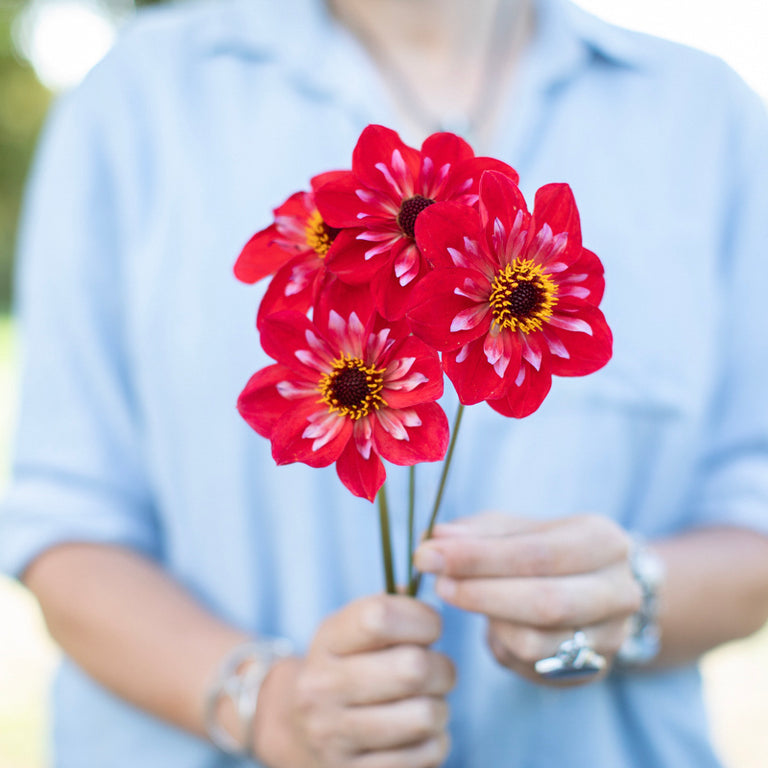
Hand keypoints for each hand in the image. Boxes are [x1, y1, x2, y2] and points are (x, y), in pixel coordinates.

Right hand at [253, 594, 454, 767]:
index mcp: (327, 641)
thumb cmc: (346, 666)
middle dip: (441, 667)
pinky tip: (417, 734)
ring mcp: (334, 737)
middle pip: (413, 669)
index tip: (430, 628)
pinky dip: (434, 742)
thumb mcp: (353, 630)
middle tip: (436, 670)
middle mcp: (322, 688)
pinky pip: (425, 756)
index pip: (380, 617)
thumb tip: (439, 592)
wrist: (297, 729)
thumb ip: (393, 608)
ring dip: (440, 707)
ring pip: (425, 715)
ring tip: (426, 702)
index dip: (422, 619)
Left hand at [413, 513, 641, 685]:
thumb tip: (432, 540)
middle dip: (481, 593)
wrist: (598, 589)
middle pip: (544, 602)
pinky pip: (533, 666)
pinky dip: (502, 644)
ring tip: (461, 595)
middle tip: (438, 582)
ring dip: (488, 620)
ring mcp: (611, 636)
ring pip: (536, 641)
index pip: (536, 553)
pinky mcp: (593, 671)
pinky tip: (491, 623)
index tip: (429, 556)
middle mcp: (618, 591)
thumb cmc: (546, 550)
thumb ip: (475, 533)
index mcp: (603, 541)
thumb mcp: (516, 529)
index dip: (478, 557)